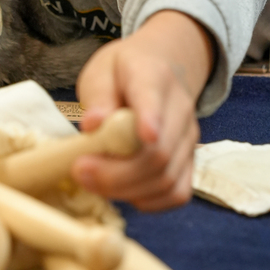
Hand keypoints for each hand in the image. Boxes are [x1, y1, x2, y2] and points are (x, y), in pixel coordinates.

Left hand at [72, 11, 214, 211]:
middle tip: (79, 170)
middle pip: (160, 152)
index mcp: (154, 77)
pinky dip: (148, 201)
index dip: (150, 119)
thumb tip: (92, 125)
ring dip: (126, 190)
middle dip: (117, 173)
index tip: (143, 136)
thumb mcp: (102, 72)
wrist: (159, 68)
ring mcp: (189, 138)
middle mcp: (180, 108)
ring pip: (167, 179)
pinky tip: (123, 192)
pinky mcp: (190, 161)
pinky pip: (177, 193)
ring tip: (92, 181)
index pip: (154, 98)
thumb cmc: (123, 73)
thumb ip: (98, 96)